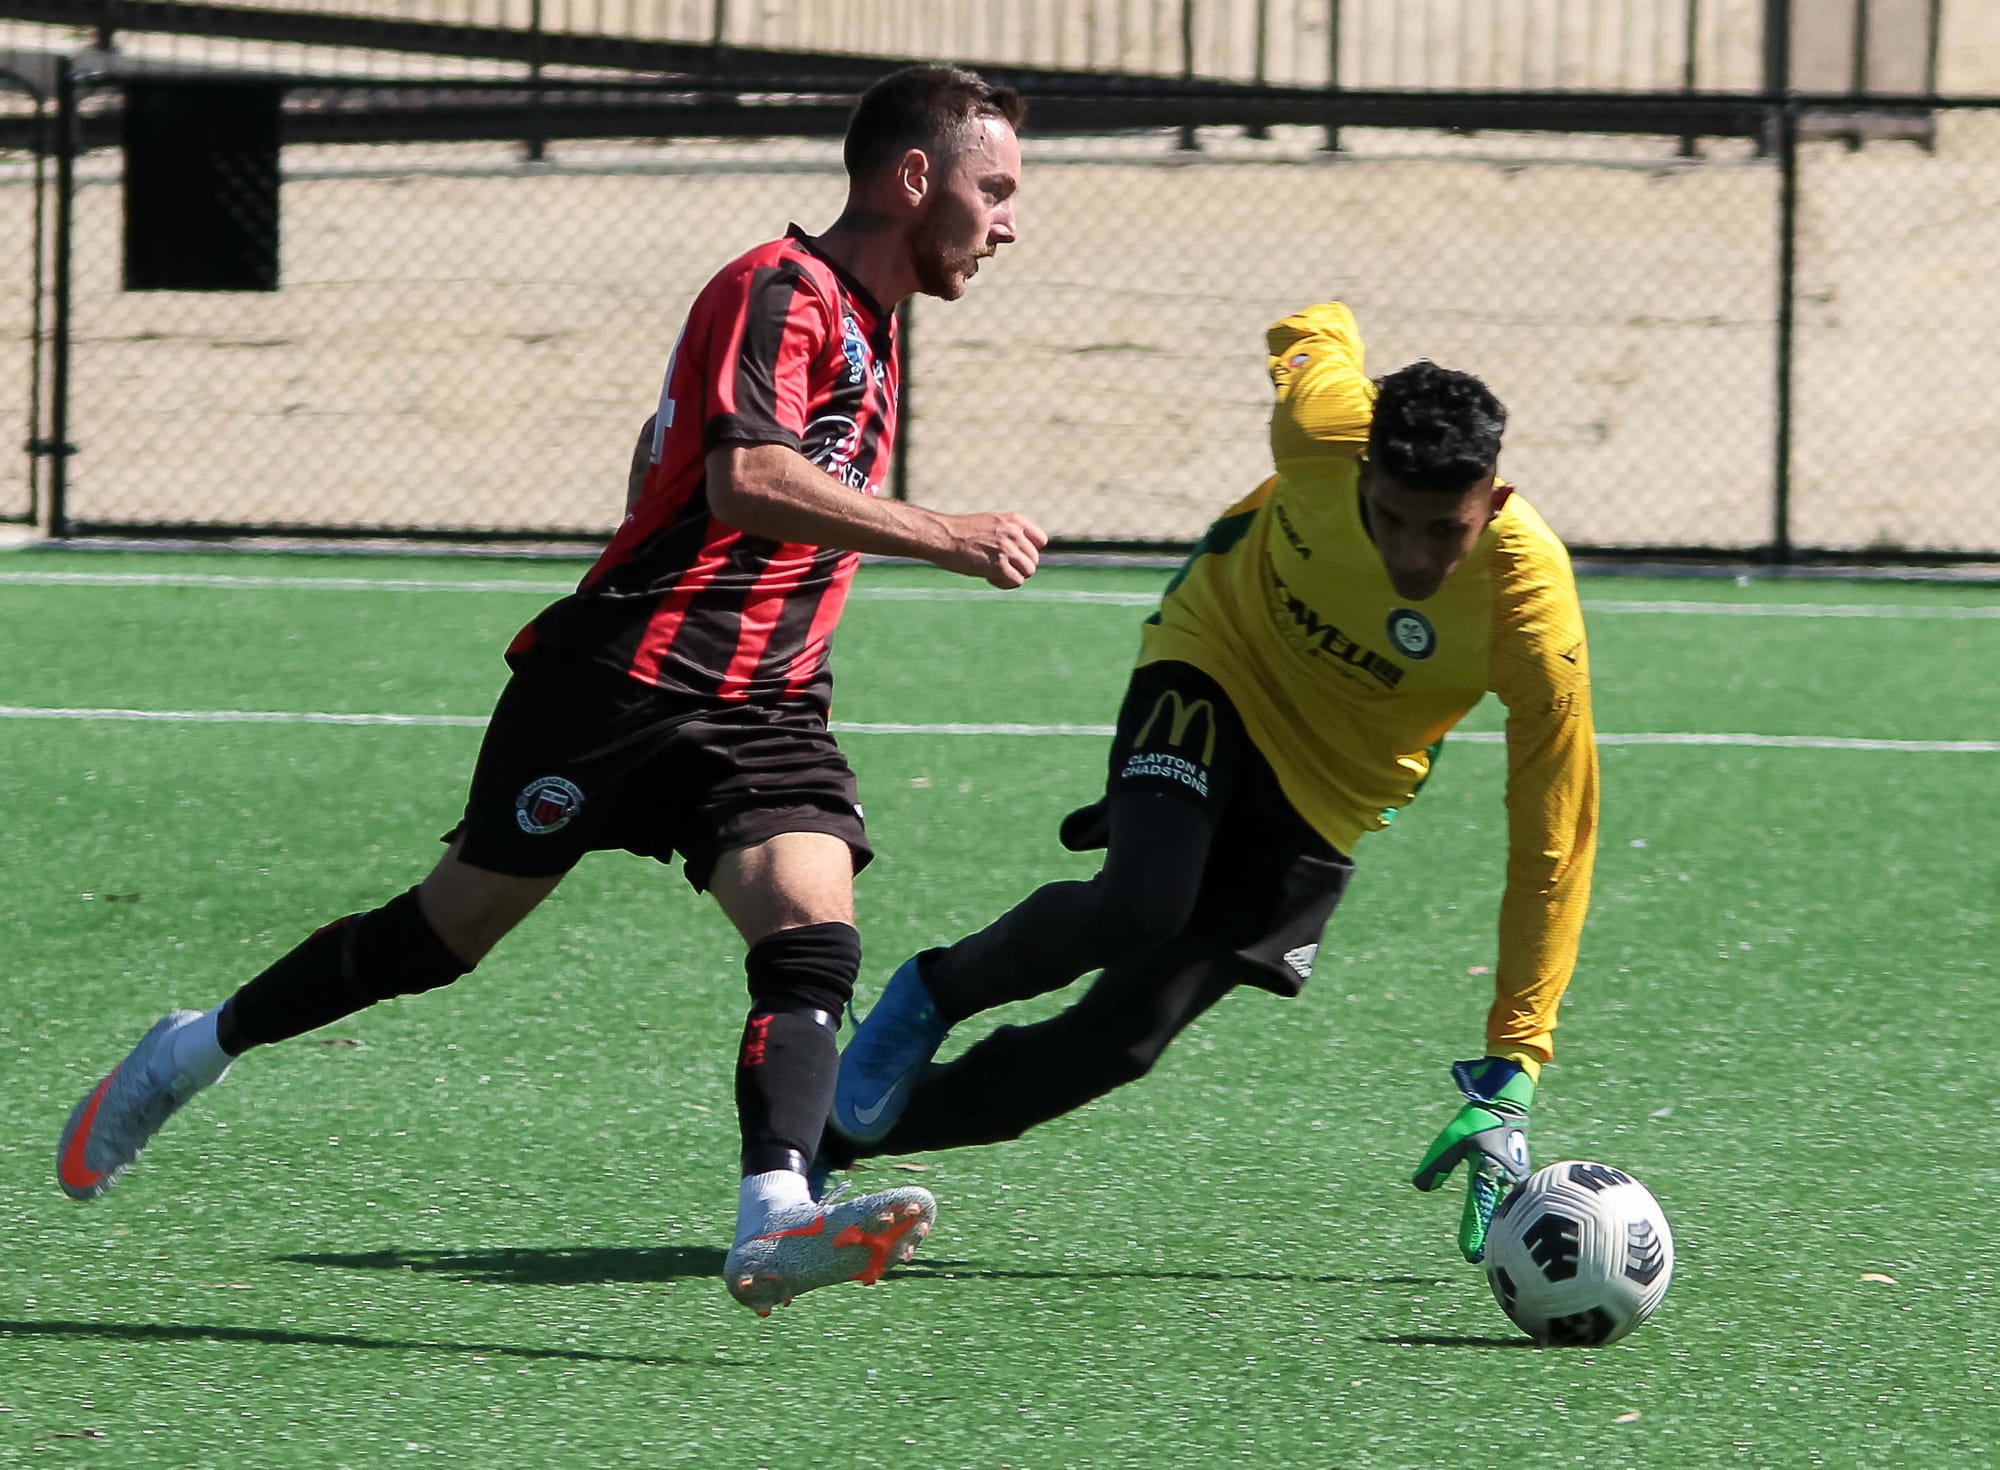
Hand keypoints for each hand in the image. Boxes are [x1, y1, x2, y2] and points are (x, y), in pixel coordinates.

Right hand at [937, 512, 1046, 588]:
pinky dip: (1004, 583)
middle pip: (1034, 559)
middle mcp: (1014, 533)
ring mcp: (1008, 549)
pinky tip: (989, 577)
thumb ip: (1009, 534)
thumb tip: (1023, 556)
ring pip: (1028, 571)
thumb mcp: (991, 524)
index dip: (1028, 552)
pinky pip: (1016, 581)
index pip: (1040, 541)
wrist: (942, 536)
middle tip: (997, 567)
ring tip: (993, 572)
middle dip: (1018, 567)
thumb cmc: (961, 532)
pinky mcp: (999, 565)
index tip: (1014, 556)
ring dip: (1012, 576)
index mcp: (1014, 520)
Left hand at [1411, 1057, 1534, 1263]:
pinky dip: (1501, 1208)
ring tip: (1492, 1244)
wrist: (1506, 1103)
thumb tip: (1421, 1187)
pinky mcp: (1516, 1172)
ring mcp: (1513, 1177)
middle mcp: (1502, 1179)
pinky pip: (1507, 1195)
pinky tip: (1502, 1219)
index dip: (1472, 1232)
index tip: (1468, 1255)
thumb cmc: (1477, 1119)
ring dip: (1495, 1223)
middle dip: (1486, 1235)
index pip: (1477, 1209)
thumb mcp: (1451, 1140)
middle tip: (1478, 1258)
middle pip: (1492, 1213)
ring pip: (1502, 1205)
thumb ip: (1436, 1164)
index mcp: (1486, 1172)